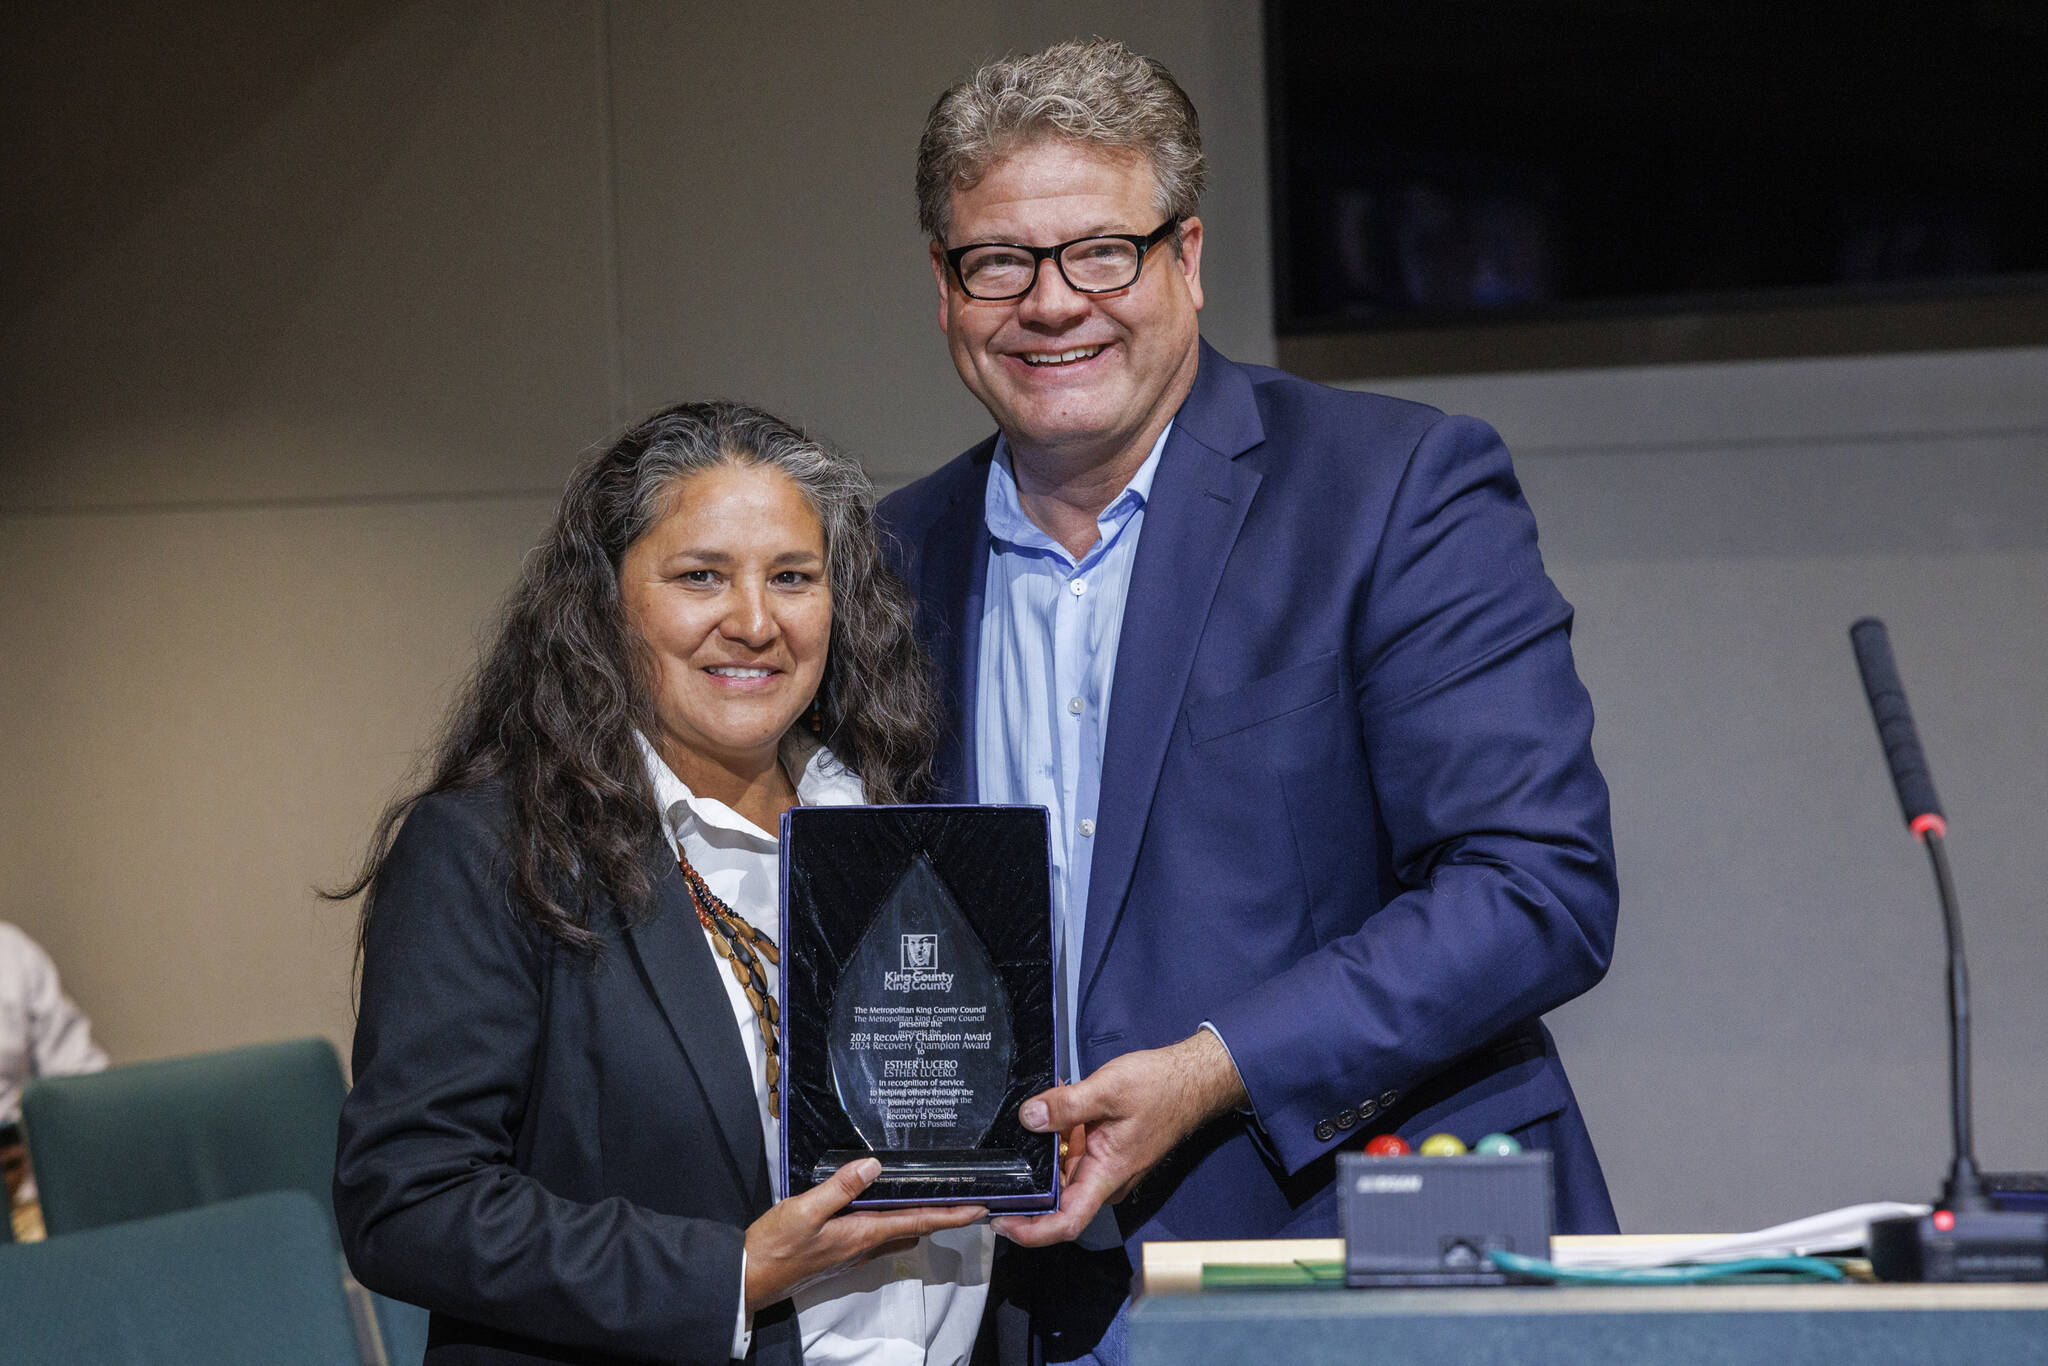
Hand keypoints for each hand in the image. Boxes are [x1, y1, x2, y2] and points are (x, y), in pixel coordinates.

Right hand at [744, 1159, 985, 1312]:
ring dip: (918, 1218)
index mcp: (862, 1234)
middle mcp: (864, 1246)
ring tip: (934, 1197)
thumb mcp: (805, 1210)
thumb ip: (840, 1188)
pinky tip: (885, 1207)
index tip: (979, 1208)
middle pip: (913, 1229)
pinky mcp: (839, 1252)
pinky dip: (893, 1221)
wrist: (750, 1278)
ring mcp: (852, 1252)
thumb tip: (874, 1166)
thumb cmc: (775, 1246)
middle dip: (941, 1216)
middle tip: (964, 1198)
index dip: (950, 1215)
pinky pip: (877, 1235)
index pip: (917, 1222)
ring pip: (896, 1233)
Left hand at [992, 1030, 1246, 1246]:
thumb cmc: (1159, 1087)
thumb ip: (1066, 1106)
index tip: (1000, 1221)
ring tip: (1025, 1120)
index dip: (1031, 1232)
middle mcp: (1104, 1180)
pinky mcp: (1104, 1152)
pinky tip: (1046, 1111)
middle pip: (1056, 1199)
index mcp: (1106, 1175)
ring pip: (1061, 1173)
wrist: (1190, 1079)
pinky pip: (1072, 1154)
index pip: (1066, 1223)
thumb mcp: (1107, 1090)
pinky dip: (1056, 1137)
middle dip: (1025, 1183)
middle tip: (996, 1159)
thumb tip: (1027, 1118)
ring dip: (1041, 1153)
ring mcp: (1105, 1167)